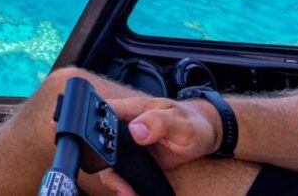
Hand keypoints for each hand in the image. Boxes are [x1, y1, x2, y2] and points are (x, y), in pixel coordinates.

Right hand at [95, 96, 220, 195]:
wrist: (204, 136)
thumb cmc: (192, 121)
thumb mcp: (179, 121)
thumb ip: (158, 123)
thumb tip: (136, 130)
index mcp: (130, 109)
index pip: (100, 114)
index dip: (93, 130)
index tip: (104, 151)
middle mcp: (124, 126)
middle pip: (98, 143)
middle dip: (103, 164)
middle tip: (119, 182)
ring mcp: (127, 144)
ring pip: (107, 163)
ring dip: (114, 179)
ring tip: (126, 192)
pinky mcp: (133, 160)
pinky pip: (121, 173)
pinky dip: (124, 185)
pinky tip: (132, 193)